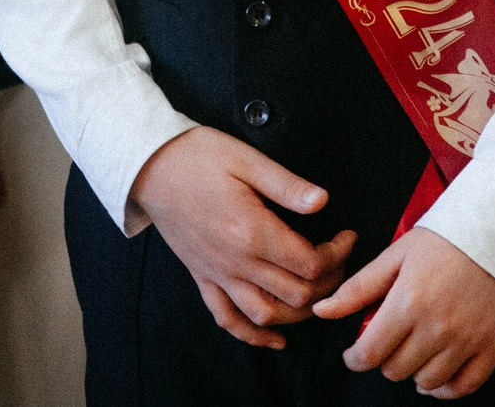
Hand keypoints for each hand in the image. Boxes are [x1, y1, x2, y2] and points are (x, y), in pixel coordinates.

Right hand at [129, 126, 356, 349]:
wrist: (148, 166)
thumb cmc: (197, 157)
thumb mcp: (246, 159)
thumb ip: (287, 185)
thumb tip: (323, 202)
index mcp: (252, 231)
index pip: (311, 264)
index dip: (338, 256)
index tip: (346, 237)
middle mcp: (236, 261)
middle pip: (297, 295)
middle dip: (329, 283)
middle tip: (338, 259)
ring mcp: (217, 274)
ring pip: (266, 315)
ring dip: (299, 313)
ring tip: (317, 294)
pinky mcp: (202, 277)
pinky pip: (227, 318)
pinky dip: (253, 336)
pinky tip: (275, 338)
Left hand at [313, 226, 494, 397]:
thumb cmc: (444, 241)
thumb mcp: (396, 255)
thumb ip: (358, 288)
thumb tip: (322, 310)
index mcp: (408, 302)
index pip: (370, 352)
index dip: (355, 359)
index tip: (354, 354)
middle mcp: (437, 328)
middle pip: (395, 370)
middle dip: (383, 360)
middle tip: (388, 342)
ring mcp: (467, 341)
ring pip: (426, 382)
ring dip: (413, 372)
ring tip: (412, 353)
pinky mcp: (492, 348)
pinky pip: (463, 387)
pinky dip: (445, 389)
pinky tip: (437, 374)